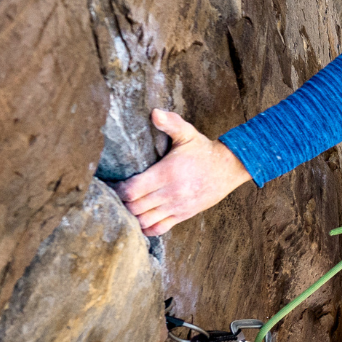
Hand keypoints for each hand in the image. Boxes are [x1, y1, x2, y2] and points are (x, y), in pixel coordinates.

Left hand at [117, 109, 252, 236]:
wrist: (229, 168)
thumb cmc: (203, 151)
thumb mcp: (188, 133)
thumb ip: (171, 123)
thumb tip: (154, 112)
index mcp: (167, 173)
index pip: (132, 189)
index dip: (117, 189)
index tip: (112, 184)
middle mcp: (171, 193)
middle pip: (135, 207)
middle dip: (120, 204)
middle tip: (113, 197)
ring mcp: (177, 206)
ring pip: (144, 221)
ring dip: (131, 217)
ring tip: (124, 209)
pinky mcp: (183, 215)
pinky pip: (159, 229)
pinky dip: (145, 228)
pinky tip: (139, 222)